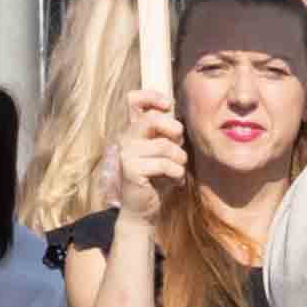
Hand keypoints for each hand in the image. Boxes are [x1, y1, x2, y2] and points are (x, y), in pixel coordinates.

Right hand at [117, 87, 192, 207]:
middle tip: (180, 145)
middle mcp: (126, 138)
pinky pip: (164, 164)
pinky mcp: (130, 169)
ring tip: (178, 170)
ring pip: (164, 145)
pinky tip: (175, 181)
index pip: (134, 100)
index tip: (167, 105)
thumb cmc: (158, 179)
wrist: (144, 210)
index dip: (151, 96)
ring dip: (179, 159)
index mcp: (134, 130)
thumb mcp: (165, 152)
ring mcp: (126, 153)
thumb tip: (180, 120)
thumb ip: (168, 134)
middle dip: (174, 130)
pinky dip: (176, 173)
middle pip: (153, 119)